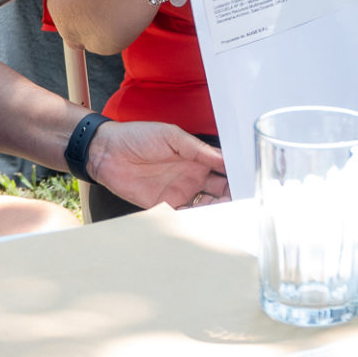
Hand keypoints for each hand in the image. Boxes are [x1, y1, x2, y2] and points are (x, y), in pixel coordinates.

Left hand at [86, 121, 230, 209]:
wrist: (106, 152)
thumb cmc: (137, 136)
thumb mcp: (171, 136)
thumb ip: (198, 150)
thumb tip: (224, 158)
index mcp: (197, 157)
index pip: (224, 168)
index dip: (237, 174)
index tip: (250, 180)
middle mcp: (192, 176)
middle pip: (221, 190)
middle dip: (234, 196)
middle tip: (244, 201)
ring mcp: (180, 192)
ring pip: (207, 206)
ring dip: (218, 209)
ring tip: (228, 212)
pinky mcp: (164, 207)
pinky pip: (185, 217)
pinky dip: (196, 220)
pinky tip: (205, 220)